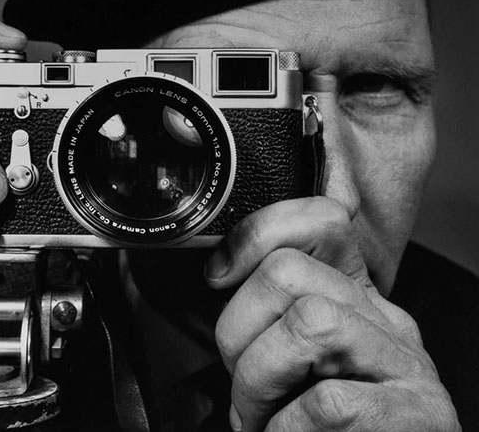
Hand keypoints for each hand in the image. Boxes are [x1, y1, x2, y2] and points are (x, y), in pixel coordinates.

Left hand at [205, 197, 459, 431]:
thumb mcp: (295, 356)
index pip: (320, 220)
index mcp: (354, 297)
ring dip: (257, 379)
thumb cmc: (325, 424)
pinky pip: (326, 402)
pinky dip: (286, 428)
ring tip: (257, 416)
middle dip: (236, 328)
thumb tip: (218, 274)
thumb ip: (273, 316)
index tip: (218, 274)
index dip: (256, 234)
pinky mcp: (413, 414)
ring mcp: (403, 363)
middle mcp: (383, 318)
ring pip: (308, 322)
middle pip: (288, 271)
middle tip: (237, 378)